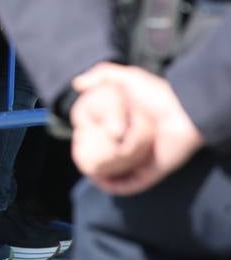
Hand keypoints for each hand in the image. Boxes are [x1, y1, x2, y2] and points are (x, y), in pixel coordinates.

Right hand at [72, 63, 204, 194]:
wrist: (183, 114)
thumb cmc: (156, 95)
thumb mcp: (127, 77)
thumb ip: (101, 74)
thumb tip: (76, 84)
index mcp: (130, 123)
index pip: (106, 133)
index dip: (91, 135)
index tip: (80, 134)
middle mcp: (136, 142)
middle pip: (111, 154)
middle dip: (95, 158)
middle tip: (81, 157)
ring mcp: (143, 159)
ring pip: (118, 172)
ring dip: (102, 175)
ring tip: (88, 171)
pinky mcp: (150, 172)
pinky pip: (130, 184)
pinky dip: (116, 186)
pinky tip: (101, 182)